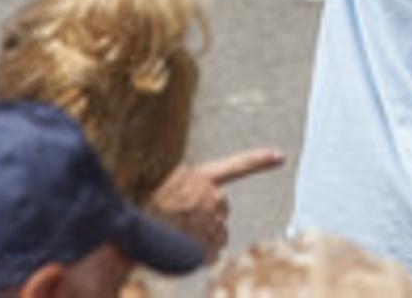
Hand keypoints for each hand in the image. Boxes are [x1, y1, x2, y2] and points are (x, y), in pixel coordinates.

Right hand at [151, 149, 285, 263]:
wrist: (130, 225)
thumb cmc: (138, 202)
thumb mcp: (158, 180)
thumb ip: (178, 184)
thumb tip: (191, 194)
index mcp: (200, 175)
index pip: (238, 165)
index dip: (260, 160)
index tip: (280, 156)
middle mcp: (211, 195)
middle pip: (221, 208)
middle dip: (209, 216)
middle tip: (184, 221)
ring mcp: (211, 219)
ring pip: (218, 233)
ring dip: (206, 238)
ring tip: (178, 237)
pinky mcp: (206, 241)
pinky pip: (214, 252)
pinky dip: (205, 255)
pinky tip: (188, 252)